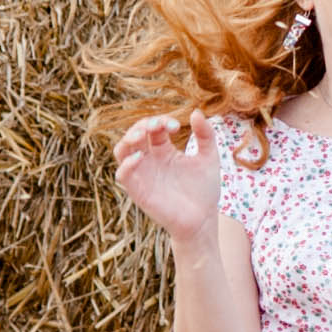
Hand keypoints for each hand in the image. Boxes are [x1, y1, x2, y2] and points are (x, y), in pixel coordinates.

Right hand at [113, 115, 222, 244]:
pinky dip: (127, 163)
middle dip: (143, 125)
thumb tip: (195, 111)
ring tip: (142, 134)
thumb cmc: (205, 190)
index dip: (161, 121)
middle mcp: (150, 160)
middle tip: (158, 125)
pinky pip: (123, 174)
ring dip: (128, 138)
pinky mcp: (138, 191)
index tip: (176, 125)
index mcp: (164, 150)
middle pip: (135, 135)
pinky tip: (140, 156)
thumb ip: (206, 135)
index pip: (154, 128)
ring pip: (122, 150)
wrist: (203, 220)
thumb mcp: (209, 158)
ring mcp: (142, 174)